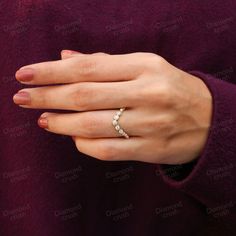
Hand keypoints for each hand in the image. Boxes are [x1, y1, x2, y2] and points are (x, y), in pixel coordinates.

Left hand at [13, 51, 211, 163]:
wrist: (209, 119)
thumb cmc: (171, 88)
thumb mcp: (145, 67)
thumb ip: (106, 63)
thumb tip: (65, 58)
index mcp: (145, 66)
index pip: (87, 67)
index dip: (52, 71)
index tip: (25, 74)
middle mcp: (148, 93)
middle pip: (84, 95)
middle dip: (47, 96)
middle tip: (22, 97)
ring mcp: (151, 124)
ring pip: (92, 125)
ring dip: (61, 123)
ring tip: (42, 119)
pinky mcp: (152, 150)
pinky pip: (107, 150)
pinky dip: (84, 145)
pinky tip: (73, 138)